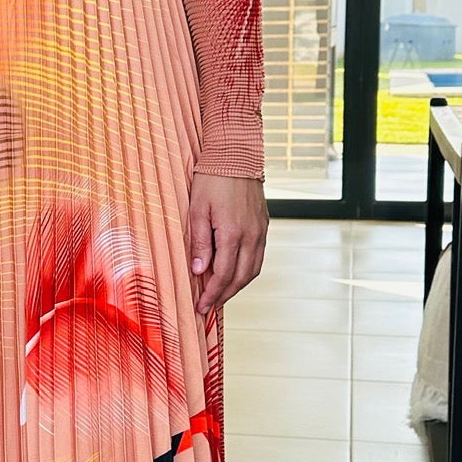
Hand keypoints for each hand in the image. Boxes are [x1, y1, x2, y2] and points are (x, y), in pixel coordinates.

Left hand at [187, 173, 267, 317]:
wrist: (237, 155)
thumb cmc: (213, 179)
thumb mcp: (197, 210)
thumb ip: (199, 243)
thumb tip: (199, 271)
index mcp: (233, 234)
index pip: (222, 275)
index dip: (212, 295)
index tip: (201, 307)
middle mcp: (251, 236)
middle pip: (240, 278)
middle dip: (224, 296)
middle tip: (209, 306)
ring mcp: (261, 231)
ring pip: (253, 270)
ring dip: (237, 286)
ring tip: (221, 294)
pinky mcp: (264, 225)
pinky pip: (258, 256)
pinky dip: (246, 271)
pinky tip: (233, 273)